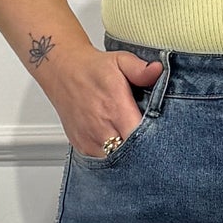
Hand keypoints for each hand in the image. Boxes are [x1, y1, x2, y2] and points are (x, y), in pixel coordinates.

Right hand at [47, 48, 163, 155]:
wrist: (62, 71)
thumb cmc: (92, 68)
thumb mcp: (120, 61)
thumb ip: (140, 69)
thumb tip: (157, 70)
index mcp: (115, 108)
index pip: (139, 137)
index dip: (153, 140)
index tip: (160, 136)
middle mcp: (101, 127)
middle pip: (129, 155)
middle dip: (143, 152)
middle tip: (150, 142)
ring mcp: (89, 139)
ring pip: (115, 161)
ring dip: (127, 155)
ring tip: (133, 141)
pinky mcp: (81, 146)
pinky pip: (101, 161)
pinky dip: (112, 156)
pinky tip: (117, 144)